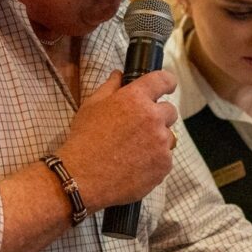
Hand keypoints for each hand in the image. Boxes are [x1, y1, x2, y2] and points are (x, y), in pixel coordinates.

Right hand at [59, 69, 178, 210]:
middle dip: (158, 116)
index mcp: (136, 98)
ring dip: (157, 140)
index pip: (163, 80)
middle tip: (139, 128)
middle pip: (170, 111)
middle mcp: (153, 118)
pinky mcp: (163, 165)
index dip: (167, 82)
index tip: (167, 86)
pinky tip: (136, 165)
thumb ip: (110, 87)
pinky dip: (155, 161)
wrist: (81, 176)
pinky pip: (166, 159)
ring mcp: (161, 143)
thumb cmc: (84, 139)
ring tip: (134, 150)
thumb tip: (119, 75)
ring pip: (169, 137)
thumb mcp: (92, 106)